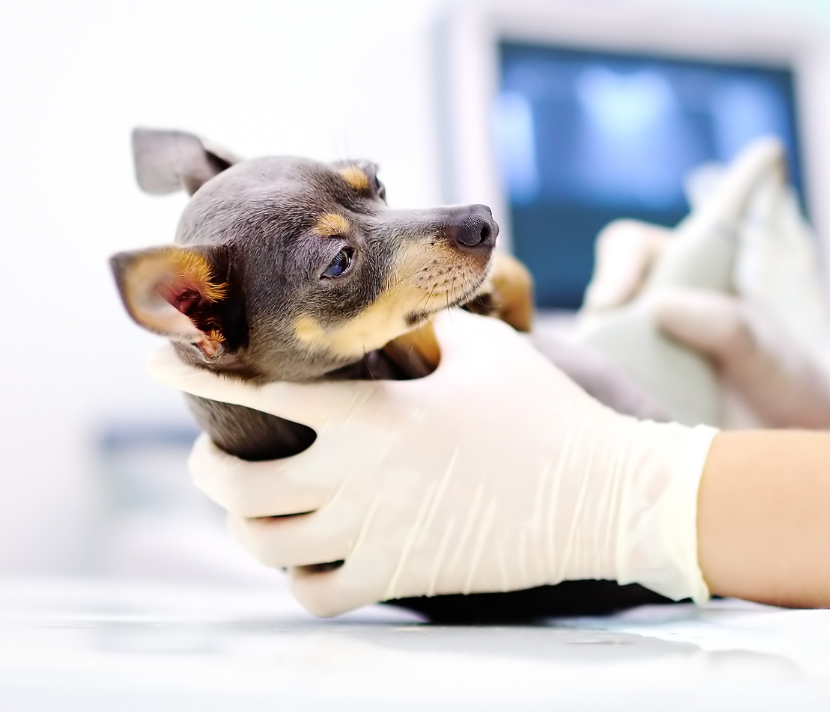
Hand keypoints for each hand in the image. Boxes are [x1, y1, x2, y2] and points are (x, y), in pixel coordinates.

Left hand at [147, 310, 716, 616]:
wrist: (597, 493)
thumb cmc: (542, 410)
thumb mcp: (483, 348)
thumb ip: (426, 325)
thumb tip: (395, 309)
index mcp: (372, 417)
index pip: (258, 391)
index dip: (196, 377)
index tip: (158, 364)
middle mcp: (356, 481)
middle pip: (236, 483)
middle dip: (205, 461)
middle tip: (209, 445)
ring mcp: (373, 537)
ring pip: (262, 545)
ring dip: (240, 519)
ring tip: (247, 498)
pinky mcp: (398, 578)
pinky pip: (313, 594)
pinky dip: (292, 574)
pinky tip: (303, 548)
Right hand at [580, 142, 829, 428]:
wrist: (804, 436)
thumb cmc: (786, 375)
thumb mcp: (767, 347)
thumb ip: (728, 325)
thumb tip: (660, 307)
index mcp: (678, 275)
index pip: (628, 248)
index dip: (616, 268)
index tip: (613, 302)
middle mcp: (644, 314)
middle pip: (596, 307)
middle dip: (599, 333)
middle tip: (618, 368)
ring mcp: (632, 362)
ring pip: (588, 359)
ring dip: (600, 380)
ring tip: (629, 409)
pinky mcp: (629, 408)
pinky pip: (599, 405)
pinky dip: (604, 415)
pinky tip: (624, 435)